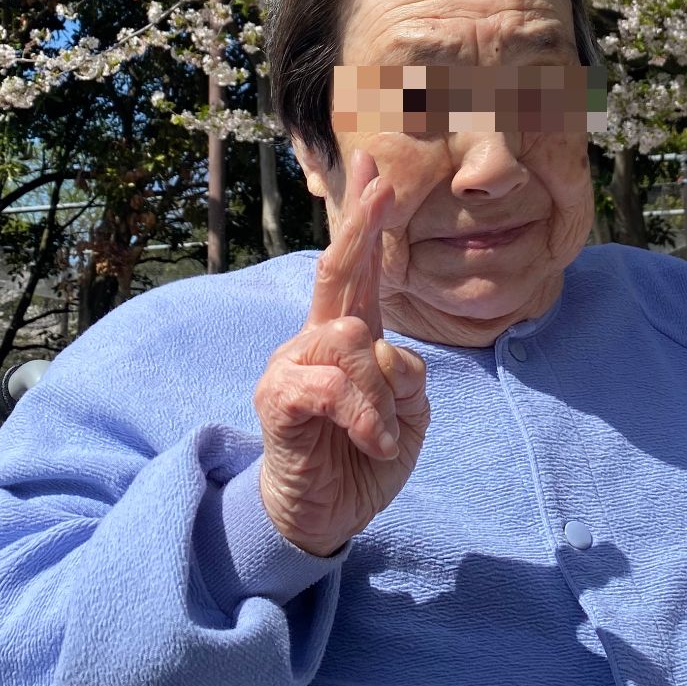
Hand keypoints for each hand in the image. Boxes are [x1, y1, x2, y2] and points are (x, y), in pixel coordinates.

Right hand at [254, 152, 429, 555]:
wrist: (320, 518)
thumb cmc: (362, 459)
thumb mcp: (407, 418)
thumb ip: (407, 378)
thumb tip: (389, 351)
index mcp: (351, 337)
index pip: (359, 269)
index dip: (367, 219)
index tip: (376, 167)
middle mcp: (317, 339)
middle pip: (337, 269)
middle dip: (362, 223)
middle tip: (382, 178)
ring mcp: (293, 365)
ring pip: (353, 339)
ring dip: (383, 394)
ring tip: (383, 437)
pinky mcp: (279, 398)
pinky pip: (331, 384)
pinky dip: (365, 415)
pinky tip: (371, 441)